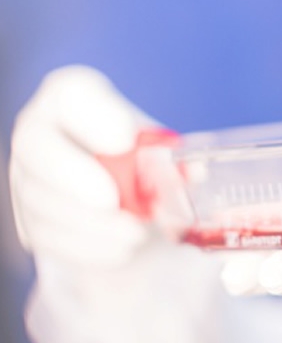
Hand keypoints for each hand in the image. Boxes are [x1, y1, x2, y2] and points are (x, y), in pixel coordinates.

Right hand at [9, 65, 158, 268]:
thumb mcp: (164, 156)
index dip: (94, 114)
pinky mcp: (29, 221)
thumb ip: (177, 161)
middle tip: (110, 200)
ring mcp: (26, 178)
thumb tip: (194, 172)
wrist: (127, 206)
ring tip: (136, 233)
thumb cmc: (143, 164)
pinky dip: (89, 247)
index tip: (124, 140)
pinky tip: (122, 249)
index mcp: (75, 100)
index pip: (71, 92)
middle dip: (72, 175)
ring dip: (92, 222)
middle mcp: (40, 132)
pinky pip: (48, 236)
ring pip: (42, 200)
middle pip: (35, 145)